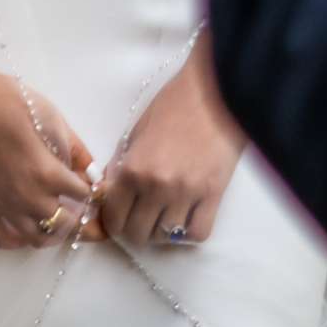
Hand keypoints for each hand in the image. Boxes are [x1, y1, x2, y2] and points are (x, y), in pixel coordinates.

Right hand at [0, 64, 94, 249]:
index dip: (93, 190)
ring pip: (36, 238)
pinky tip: (26, 229)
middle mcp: (27, 198)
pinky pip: (2, 239)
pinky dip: (19, 241)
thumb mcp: (49, 115)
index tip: (95, 186)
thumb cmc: (5, 101)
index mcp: (47, 174)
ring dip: (53, 231)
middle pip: (64, 223)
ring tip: (58, 218)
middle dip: (79, 217)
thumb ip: (74, 145)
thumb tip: (91, 168)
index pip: (82, 195)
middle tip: (83, 207)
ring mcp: (2, 207)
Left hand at [96, 43, 244, 249]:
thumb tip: (110, 190)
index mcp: (134, 168)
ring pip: (165, 237)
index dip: (113, 220)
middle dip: (135, 228)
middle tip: (141, 215)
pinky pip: (197, 234)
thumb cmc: (175, 102)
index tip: (119, 216)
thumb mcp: (138, 128)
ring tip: (164, 213)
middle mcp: (157, 187)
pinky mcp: (213, 195)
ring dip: (161, 230)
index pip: (114, 217)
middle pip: (137, 234)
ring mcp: (187, 194)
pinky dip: (189, 232)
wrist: (216, 88)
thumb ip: (123, 163)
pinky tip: (187, 216)